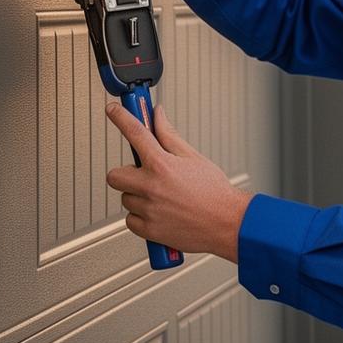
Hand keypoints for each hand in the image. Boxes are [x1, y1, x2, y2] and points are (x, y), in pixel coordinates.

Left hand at [104, 103, 251, 261]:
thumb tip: (158, 116)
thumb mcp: (193, 157)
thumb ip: (169, 135)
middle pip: (115, 175)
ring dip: (137, 196)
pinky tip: (159, 212)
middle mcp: (151, 187)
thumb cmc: (215, 192)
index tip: (113, 111)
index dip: (120, 117)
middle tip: (142, 174)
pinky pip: (130, 220)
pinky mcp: (149, 231)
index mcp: (162, 165)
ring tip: (160, 197)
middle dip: (125, 173)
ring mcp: (149, 210)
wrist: (228, 223)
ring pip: (125, 198)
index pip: (134, 133)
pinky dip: (140, 217)